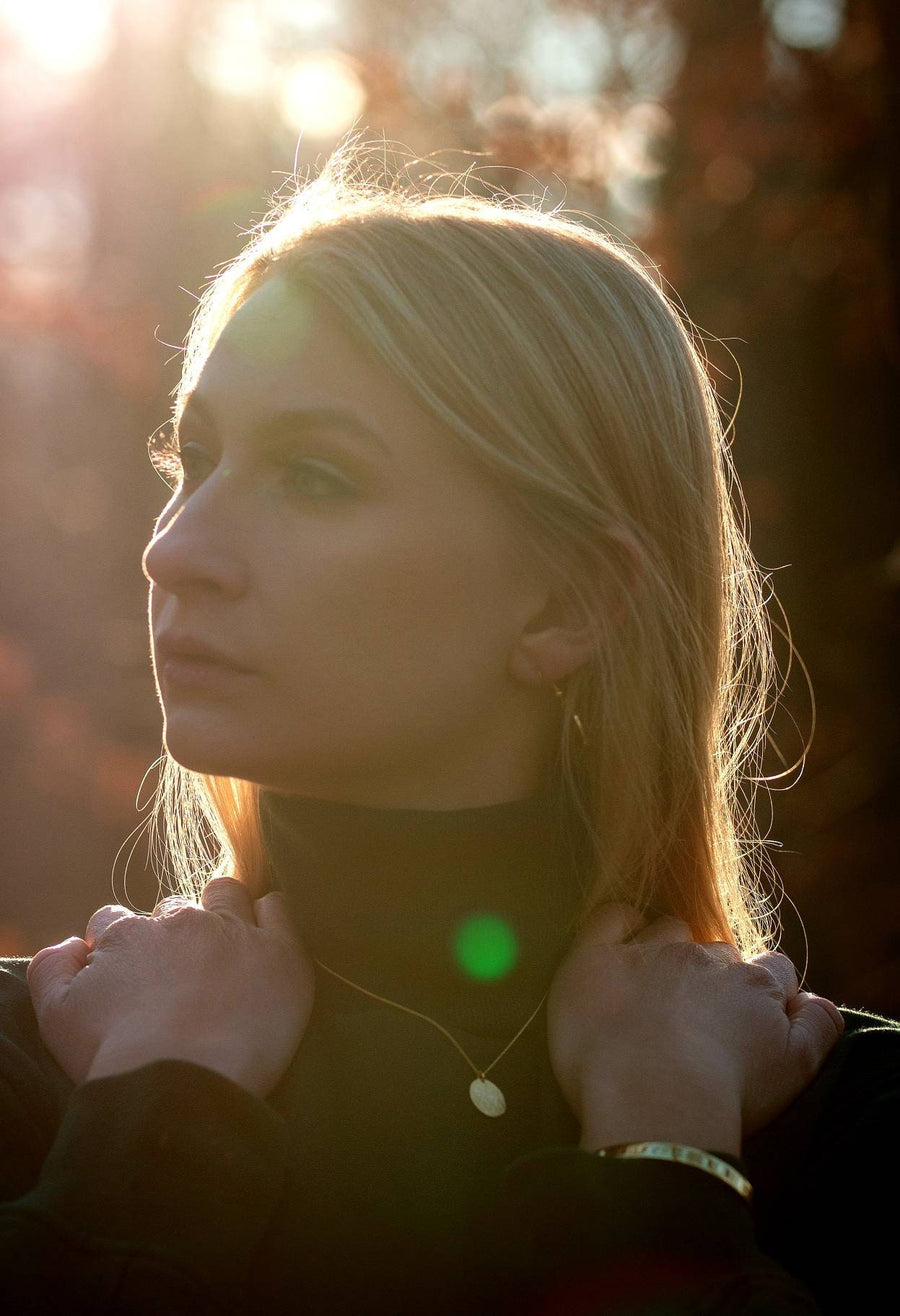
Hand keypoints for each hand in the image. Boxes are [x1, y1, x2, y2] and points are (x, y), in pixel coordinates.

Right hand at [27, 877, 314, 1097]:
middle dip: (174, 932)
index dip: (121, 944)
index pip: (117, 920)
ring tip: (226, 950)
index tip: (132, 973)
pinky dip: (271, 916)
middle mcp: (180, 922)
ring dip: (222, 911)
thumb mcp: (57, 1016)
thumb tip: (72, 944)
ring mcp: (232, 931)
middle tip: (181, 975)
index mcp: (127, 934)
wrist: (178, 1085)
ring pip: (225, 895)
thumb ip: (52, 968)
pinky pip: (277, 908)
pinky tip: (265, 944)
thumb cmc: (117, 1058)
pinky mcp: (279, 952)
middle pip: (174, 908)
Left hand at [547, 902, 844, 1155]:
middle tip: (696, 1018)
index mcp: (753, 983)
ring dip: (668, 949)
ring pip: (668, 930)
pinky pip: (611, 918)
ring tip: (655, 988)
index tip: (748, 1019)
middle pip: (717, 952)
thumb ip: (819, 1025)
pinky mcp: (596, 957)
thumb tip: (817, 1000)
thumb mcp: (798, 1069)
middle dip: (712, 976)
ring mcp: (648, 953)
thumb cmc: (727, 1095)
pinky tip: (619, 944)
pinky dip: (618, 924)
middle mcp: (703, 958)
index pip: (773, 968)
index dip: (765, 991)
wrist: (653, 1101)